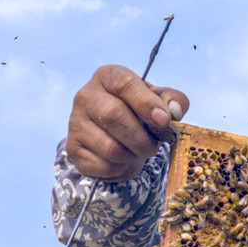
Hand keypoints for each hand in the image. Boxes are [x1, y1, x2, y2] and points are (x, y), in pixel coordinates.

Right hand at [65, 65, 188, 180]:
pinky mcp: (73, 148)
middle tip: (152, 147)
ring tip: (136, 151)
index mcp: (108, 77)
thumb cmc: (140, 114)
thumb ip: (173, 100)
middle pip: (113, 115)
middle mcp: (86, 95)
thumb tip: (174, 111)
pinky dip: (119, 169)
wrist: (116, 137)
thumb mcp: (160, 102)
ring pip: (109, 146)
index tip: (163, 121)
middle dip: (141, 137)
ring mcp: (75, 122)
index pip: (124, 83)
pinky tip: (120, 161)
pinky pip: (102, 165)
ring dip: (131, 155)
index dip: (146, 103)